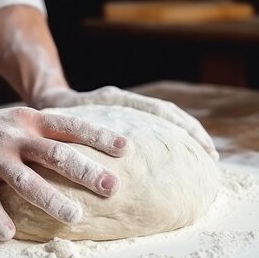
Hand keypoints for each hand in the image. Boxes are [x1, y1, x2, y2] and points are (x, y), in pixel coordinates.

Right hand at [0, 105, 127, 240]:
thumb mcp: (20, 121)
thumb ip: (48, 133)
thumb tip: (88, 149)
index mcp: (31, 122)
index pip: (70, 127)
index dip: (98, 136)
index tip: (125, 149)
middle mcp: (16, 137)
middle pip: (55, 154)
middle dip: (85, 171)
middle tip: (111, 187)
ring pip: (26, 179)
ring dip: (50, 198)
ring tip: (74, 216)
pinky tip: (8, 234)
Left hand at [34, 86, 218, 160]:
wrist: (47, 98)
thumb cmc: (53, 114)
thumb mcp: (64, 122)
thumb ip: (79, 134)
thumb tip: (106, 156)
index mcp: (115, 100)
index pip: (161, 110)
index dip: (186, 129)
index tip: (205, 148)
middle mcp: (126, 102)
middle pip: (168, 114)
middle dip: (192, 133)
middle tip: (211, 157)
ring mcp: (128, 109)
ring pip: (163, 119)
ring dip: (183, 136)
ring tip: (202, 159)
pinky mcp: (126, 116)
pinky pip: (153, 125)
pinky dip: (169, 139)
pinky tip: (178, 159)